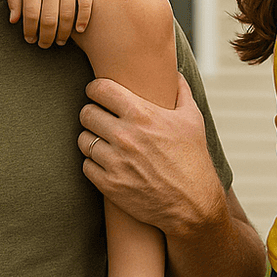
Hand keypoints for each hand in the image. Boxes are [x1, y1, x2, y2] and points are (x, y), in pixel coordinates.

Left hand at [8, 0, 92, 46]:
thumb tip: (13, 21)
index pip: (30, 14)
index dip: (30, 31)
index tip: (30, 40)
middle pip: (49, 19)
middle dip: (46, 37)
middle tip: (45, 44)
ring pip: (67, 16)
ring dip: (64, 34)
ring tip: (61, 41)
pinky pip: (86, 5)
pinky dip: (83, 20)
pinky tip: (79, 30)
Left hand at [78, 75, 224, 237]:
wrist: (193, 204)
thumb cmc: (194, 158)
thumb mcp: (193, 119)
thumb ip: (181, 91)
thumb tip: (176, 72)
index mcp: (142, 114)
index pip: (99, 89)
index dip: (96, 88)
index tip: (99, 93)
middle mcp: (124, 136)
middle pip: (86, 113)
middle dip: (92, 113)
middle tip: (100, 117)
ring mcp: (115, 162)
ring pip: (83, 140)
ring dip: (91, 138)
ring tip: (103, 141)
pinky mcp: (109, 185)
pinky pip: (86, 165)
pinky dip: (94, 163)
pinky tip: (106, 162)